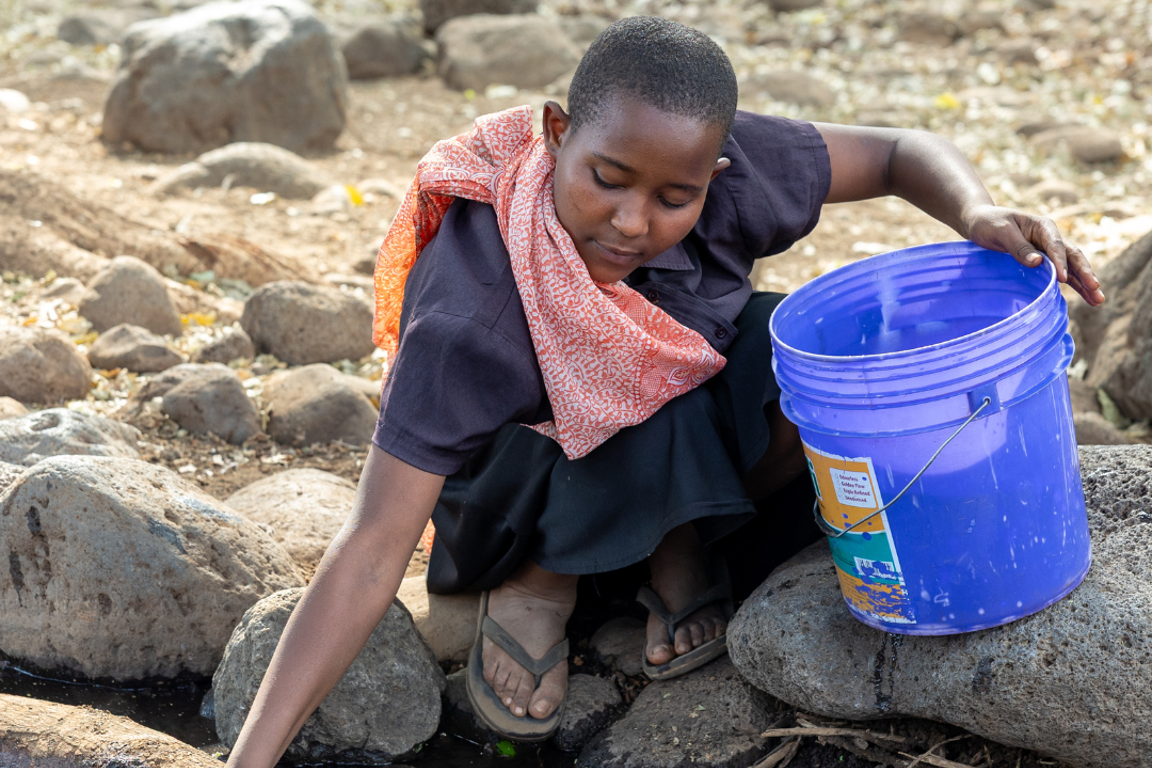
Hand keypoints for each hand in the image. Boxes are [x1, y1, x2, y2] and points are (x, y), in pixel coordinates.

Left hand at [962, 204, 1104, 305]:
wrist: (980, 222)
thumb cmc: (989, 224)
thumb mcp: (1001, 231)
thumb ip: (1019, 247)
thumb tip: (1038, 262)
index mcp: (1043, 227)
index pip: (1056, 246)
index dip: (1061, 262)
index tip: (1064, 279)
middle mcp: (1051, 238)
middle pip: (1072, 256)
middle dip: (1085, 274)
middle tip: (1096, 289)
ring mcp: (1049, 251)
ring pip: (1072, 267)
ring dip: (1085, 283)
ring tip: (1098, 300)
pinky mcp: (1045, 261)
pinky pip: (1063, 273)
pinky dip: (1074, 284)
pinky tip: (1086, 296)